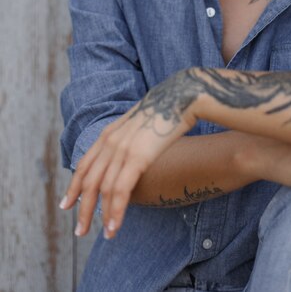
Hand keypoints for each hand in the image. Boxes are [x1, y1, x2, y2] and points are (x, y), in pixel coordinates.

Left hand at [59, 73, 198, 239]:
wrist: (181, 96)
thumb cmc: (167, 110)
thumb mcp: (140, 124)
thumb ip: (129, 139)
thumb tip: (131, 154)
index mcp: (109, 133)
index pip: (84, 164)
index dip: (74, 186)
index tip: (67, 204)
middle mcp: (110, 141)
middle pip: (89, 181)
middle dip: (83, 208)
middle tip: (80, 231)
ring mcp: (122, 148)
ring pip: (104, 190)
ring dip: (103, 216)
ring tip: (106, 235)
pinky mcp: (137, 157)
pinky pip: (120, 191)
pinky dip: (116, 211)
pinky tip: (115, 226)